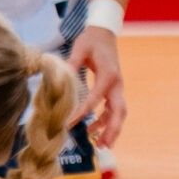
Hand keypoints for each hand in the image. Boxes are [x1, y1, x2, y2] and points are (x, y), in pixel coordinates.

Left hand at [69, 22, 126, 145]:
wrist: (104, 33)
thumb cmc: (91, 40)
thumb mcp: (79, 48)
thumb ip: (71, 64)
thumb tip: (59, 78)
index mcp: (108, 74)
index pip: (95, 98)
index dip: (83, 112)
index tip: (69, 124)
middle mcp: (116, 83)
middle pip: (119, 110)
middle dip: (113, 129)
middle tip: (103, 145)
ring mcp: (117, 87)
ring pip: (118, 112)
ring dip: (111, 128)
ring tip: (101, 144)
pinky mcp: (113, 89)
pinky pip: (112, 109)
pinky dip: (105, 121)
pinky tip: (93, 130)